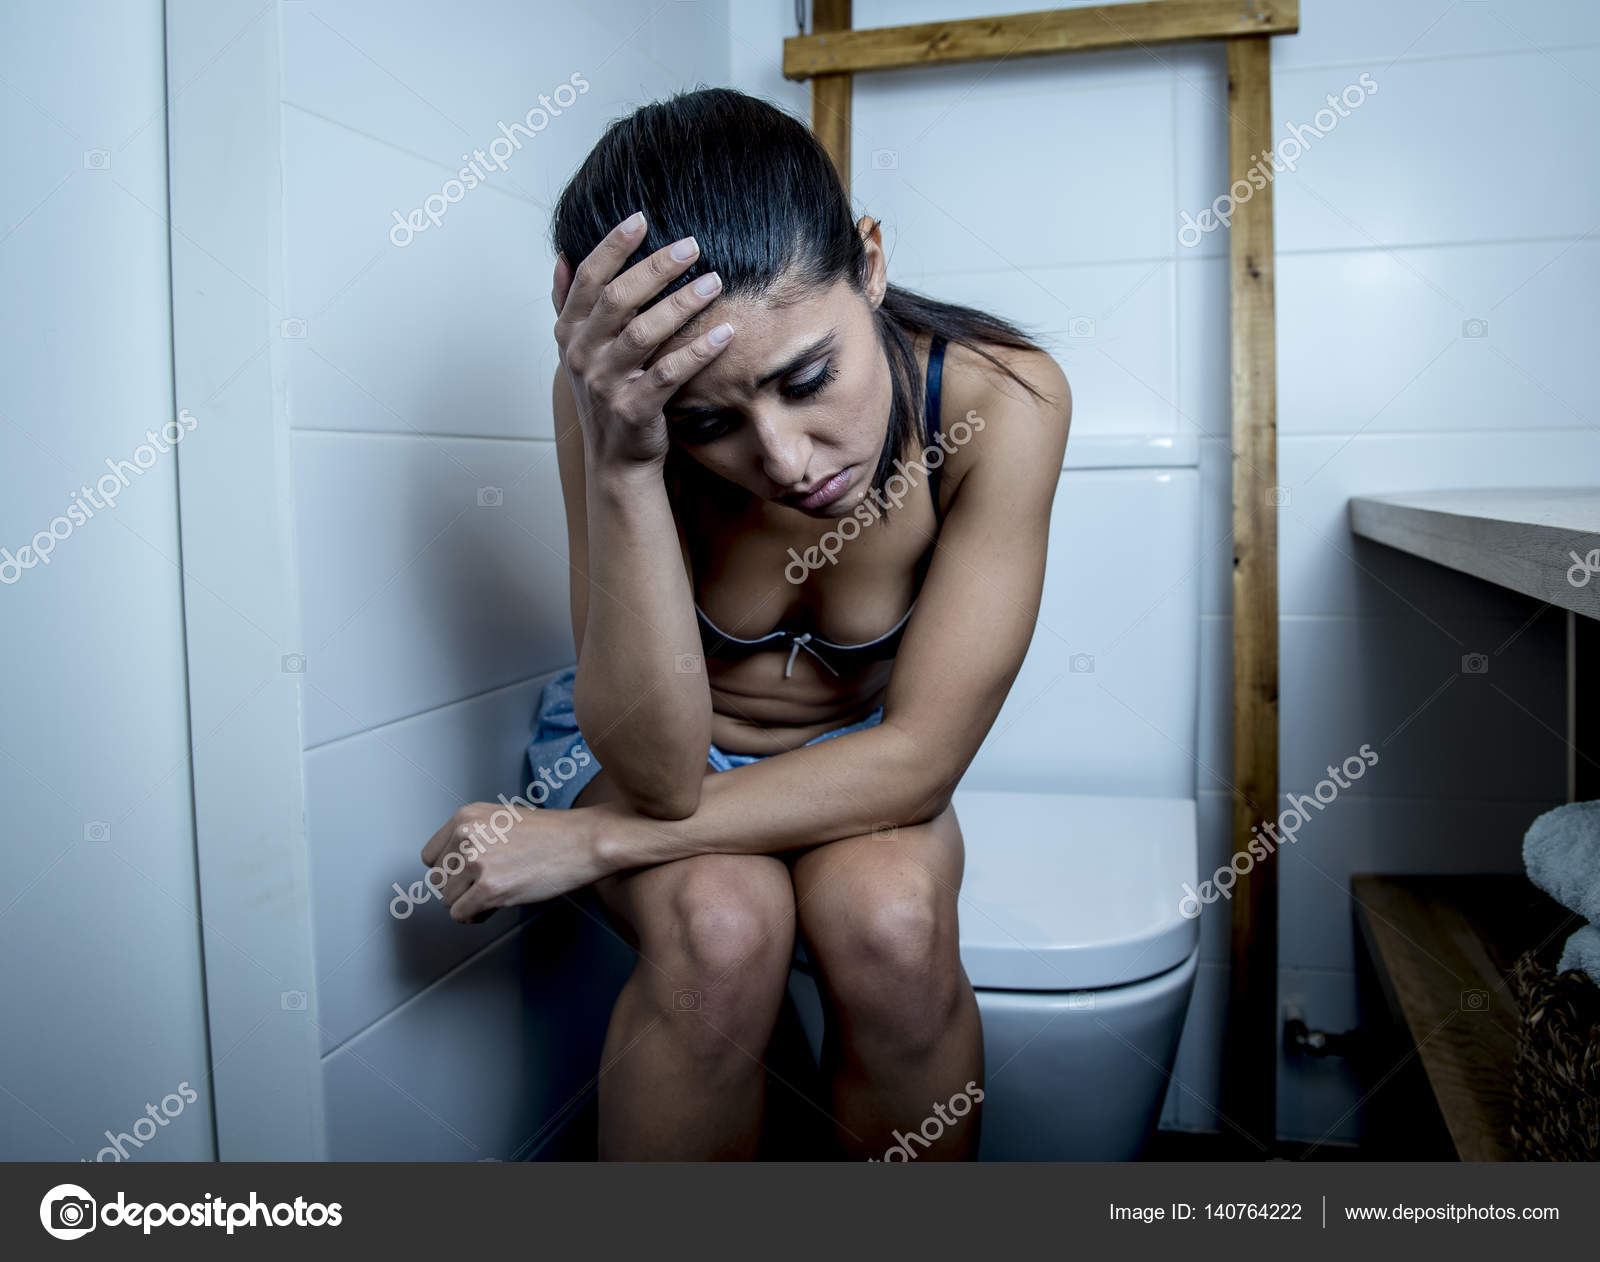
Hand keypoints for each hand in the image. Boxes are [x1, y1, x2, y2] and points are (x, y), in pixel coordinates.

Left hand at [419, 802, 610, 922]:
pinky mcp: (490, 889)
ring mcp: (477, 862)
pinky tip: (496, 905)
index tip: (466, 874)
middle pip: (438, 880)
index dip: (450, 870)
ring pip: (448, 899)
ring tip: (496, 892)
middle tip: (488, 884)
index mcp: (466, 816)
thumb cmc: (551, 833)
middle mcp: (466, 836)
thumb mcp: (500, 819)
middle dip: (461, 888)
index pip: (430, 856)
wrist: (583, 841)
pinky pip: (461, 914)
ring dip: (470, 902)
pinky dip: (476, 916)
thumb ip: (472, 836)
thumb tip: (451, 865)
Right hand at [552, 211, 733, 469]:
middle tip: (692, 245)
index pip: (588, 279)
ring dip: (681, 304)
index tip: (641, 219)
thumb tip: (563, 258)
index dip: (612, 247)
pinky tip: (726, 332)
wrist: (615, 459)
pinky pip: (669, 374)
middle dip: (655, 268)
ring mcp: (605, 384)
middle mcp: (581, 355)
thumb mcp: (580, 350)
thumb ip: (569, 305)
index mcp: (569, 333)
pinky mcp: (634, 409)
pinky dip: (698, 351)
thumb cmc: (606, 394)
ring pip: (644, 333)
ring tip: (714, 281)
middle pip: (617, 299)